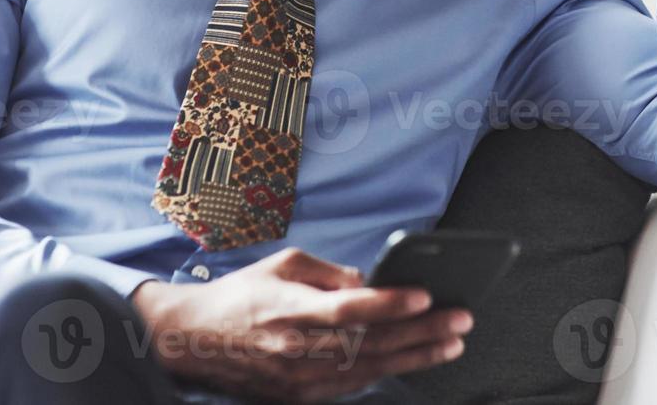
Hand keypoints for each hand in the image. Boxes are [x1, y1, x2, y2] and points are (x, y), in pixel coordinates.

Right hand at [130, 248, 471, 402]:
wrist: (196, 341)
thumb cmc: (243, 294)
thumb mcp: (283, 264)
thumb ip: (329, 272)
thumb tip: (371, 281)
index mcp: (289, 308)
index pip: (348, 308)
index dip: (389, 304)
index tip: (425, 294)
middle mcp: (297, 347)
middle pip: (370, 342)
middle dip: (421, 331)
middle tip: (461, 318)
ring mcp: (300, 378)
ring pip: (370, 369)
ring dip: (416, 356)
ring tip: (452, 343)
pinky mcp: (302, 395)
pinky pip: (354, 385)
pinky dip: (389, 371)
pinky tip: (417, 360)